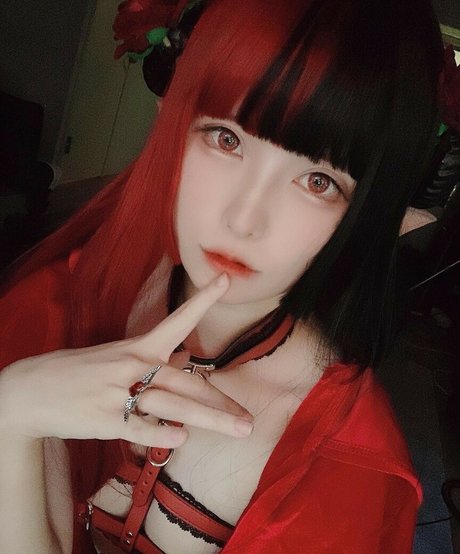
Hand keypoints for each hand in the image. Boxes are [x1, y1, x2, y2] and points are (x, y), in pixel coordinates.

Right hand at [0, 273, 252, 446]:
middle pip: (188, 383)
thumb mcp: (116, 356)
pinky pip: (140, 429)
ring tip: (239, 431)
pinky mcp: (106, 420)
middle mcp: (134, 367)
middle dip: (222, 403)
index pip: (177, 321)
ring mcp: (121, 393)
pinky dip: (161, 435)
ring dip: (210, 420)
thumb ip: (153, 360)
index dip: (202, 301)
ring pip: (173, 407)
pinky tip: (181, 440)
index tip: (225, 281)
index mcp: (138, 347)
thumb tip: (186, 359)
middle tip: (249, 419)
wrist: (32, 390)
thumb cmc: (79, 371)